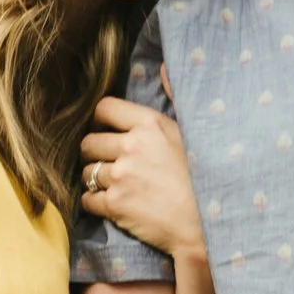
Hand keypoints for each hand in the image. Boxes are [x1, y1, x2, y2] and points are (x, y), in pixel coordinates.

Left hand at [80, 97, 206, 264]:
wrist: (206, 226)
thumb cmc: (203, 180)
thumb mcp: (190, 133)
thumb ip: (172, 98)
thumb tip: (162, 66)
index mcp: (150, 125)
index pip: (104, 108)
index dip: (101, 121)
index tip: (107, 132)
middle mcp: (132, 146)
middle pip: (89, 142)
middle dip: (95, 153)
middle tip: (109, 163)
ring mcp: (121, 176)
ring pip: (87, 172)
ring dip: (95, 180)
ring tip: (116, 186)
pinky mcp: (115, 205)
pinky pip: (87, 200)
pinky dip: (95, 203)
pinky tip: (113, 205)